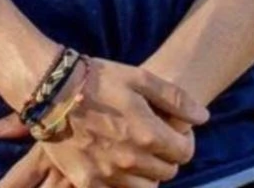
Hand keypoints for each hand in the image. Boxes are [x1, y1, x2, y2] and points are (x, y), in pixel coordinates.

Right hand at [0, 58, 207, 187]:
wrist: (50, 89)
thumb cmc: (97, 78)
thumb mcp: (138, 77)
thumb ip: (175, 98)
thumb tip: (203, 117)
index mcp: (147, 133)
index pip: (184, 152)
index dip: (185, 141)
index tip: (175, 132)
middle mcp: (131, 160)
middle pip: (167, 173)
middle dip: (166, 157)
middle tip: (154, 140)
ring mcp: (108, 175)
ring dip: (147, 173)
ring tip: (136, 152)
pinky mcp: (87, 183)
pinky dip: (121, 182)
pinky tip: (115, 162)